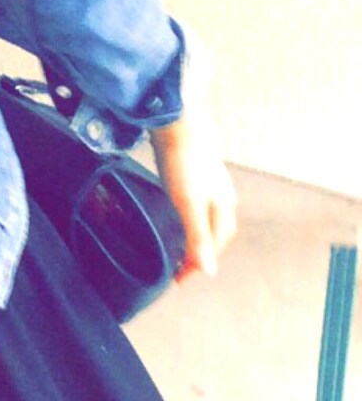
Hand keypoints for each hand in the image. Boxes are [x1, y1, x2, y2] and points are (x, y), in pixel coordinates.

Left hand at [149, 113, 236, 280]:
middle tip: (180, 268)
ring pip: (208, 216)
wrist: (178, 120)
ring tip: (180, 245)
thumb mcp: (188, 204)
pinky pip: (199, 202)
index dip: (200, 263)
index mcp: (224, 205)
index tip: (180, 280)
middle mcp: (223, 194)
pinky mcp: (198, 169)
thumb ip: (198, 238)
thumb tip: (209, 271)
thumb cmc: (183, 163)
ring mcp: (212, 180)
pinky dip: (191, 216)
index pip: (217, 244)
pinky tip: (179, 212)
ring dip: (197, 234)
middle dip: (202, 251)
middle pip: (216, 232)